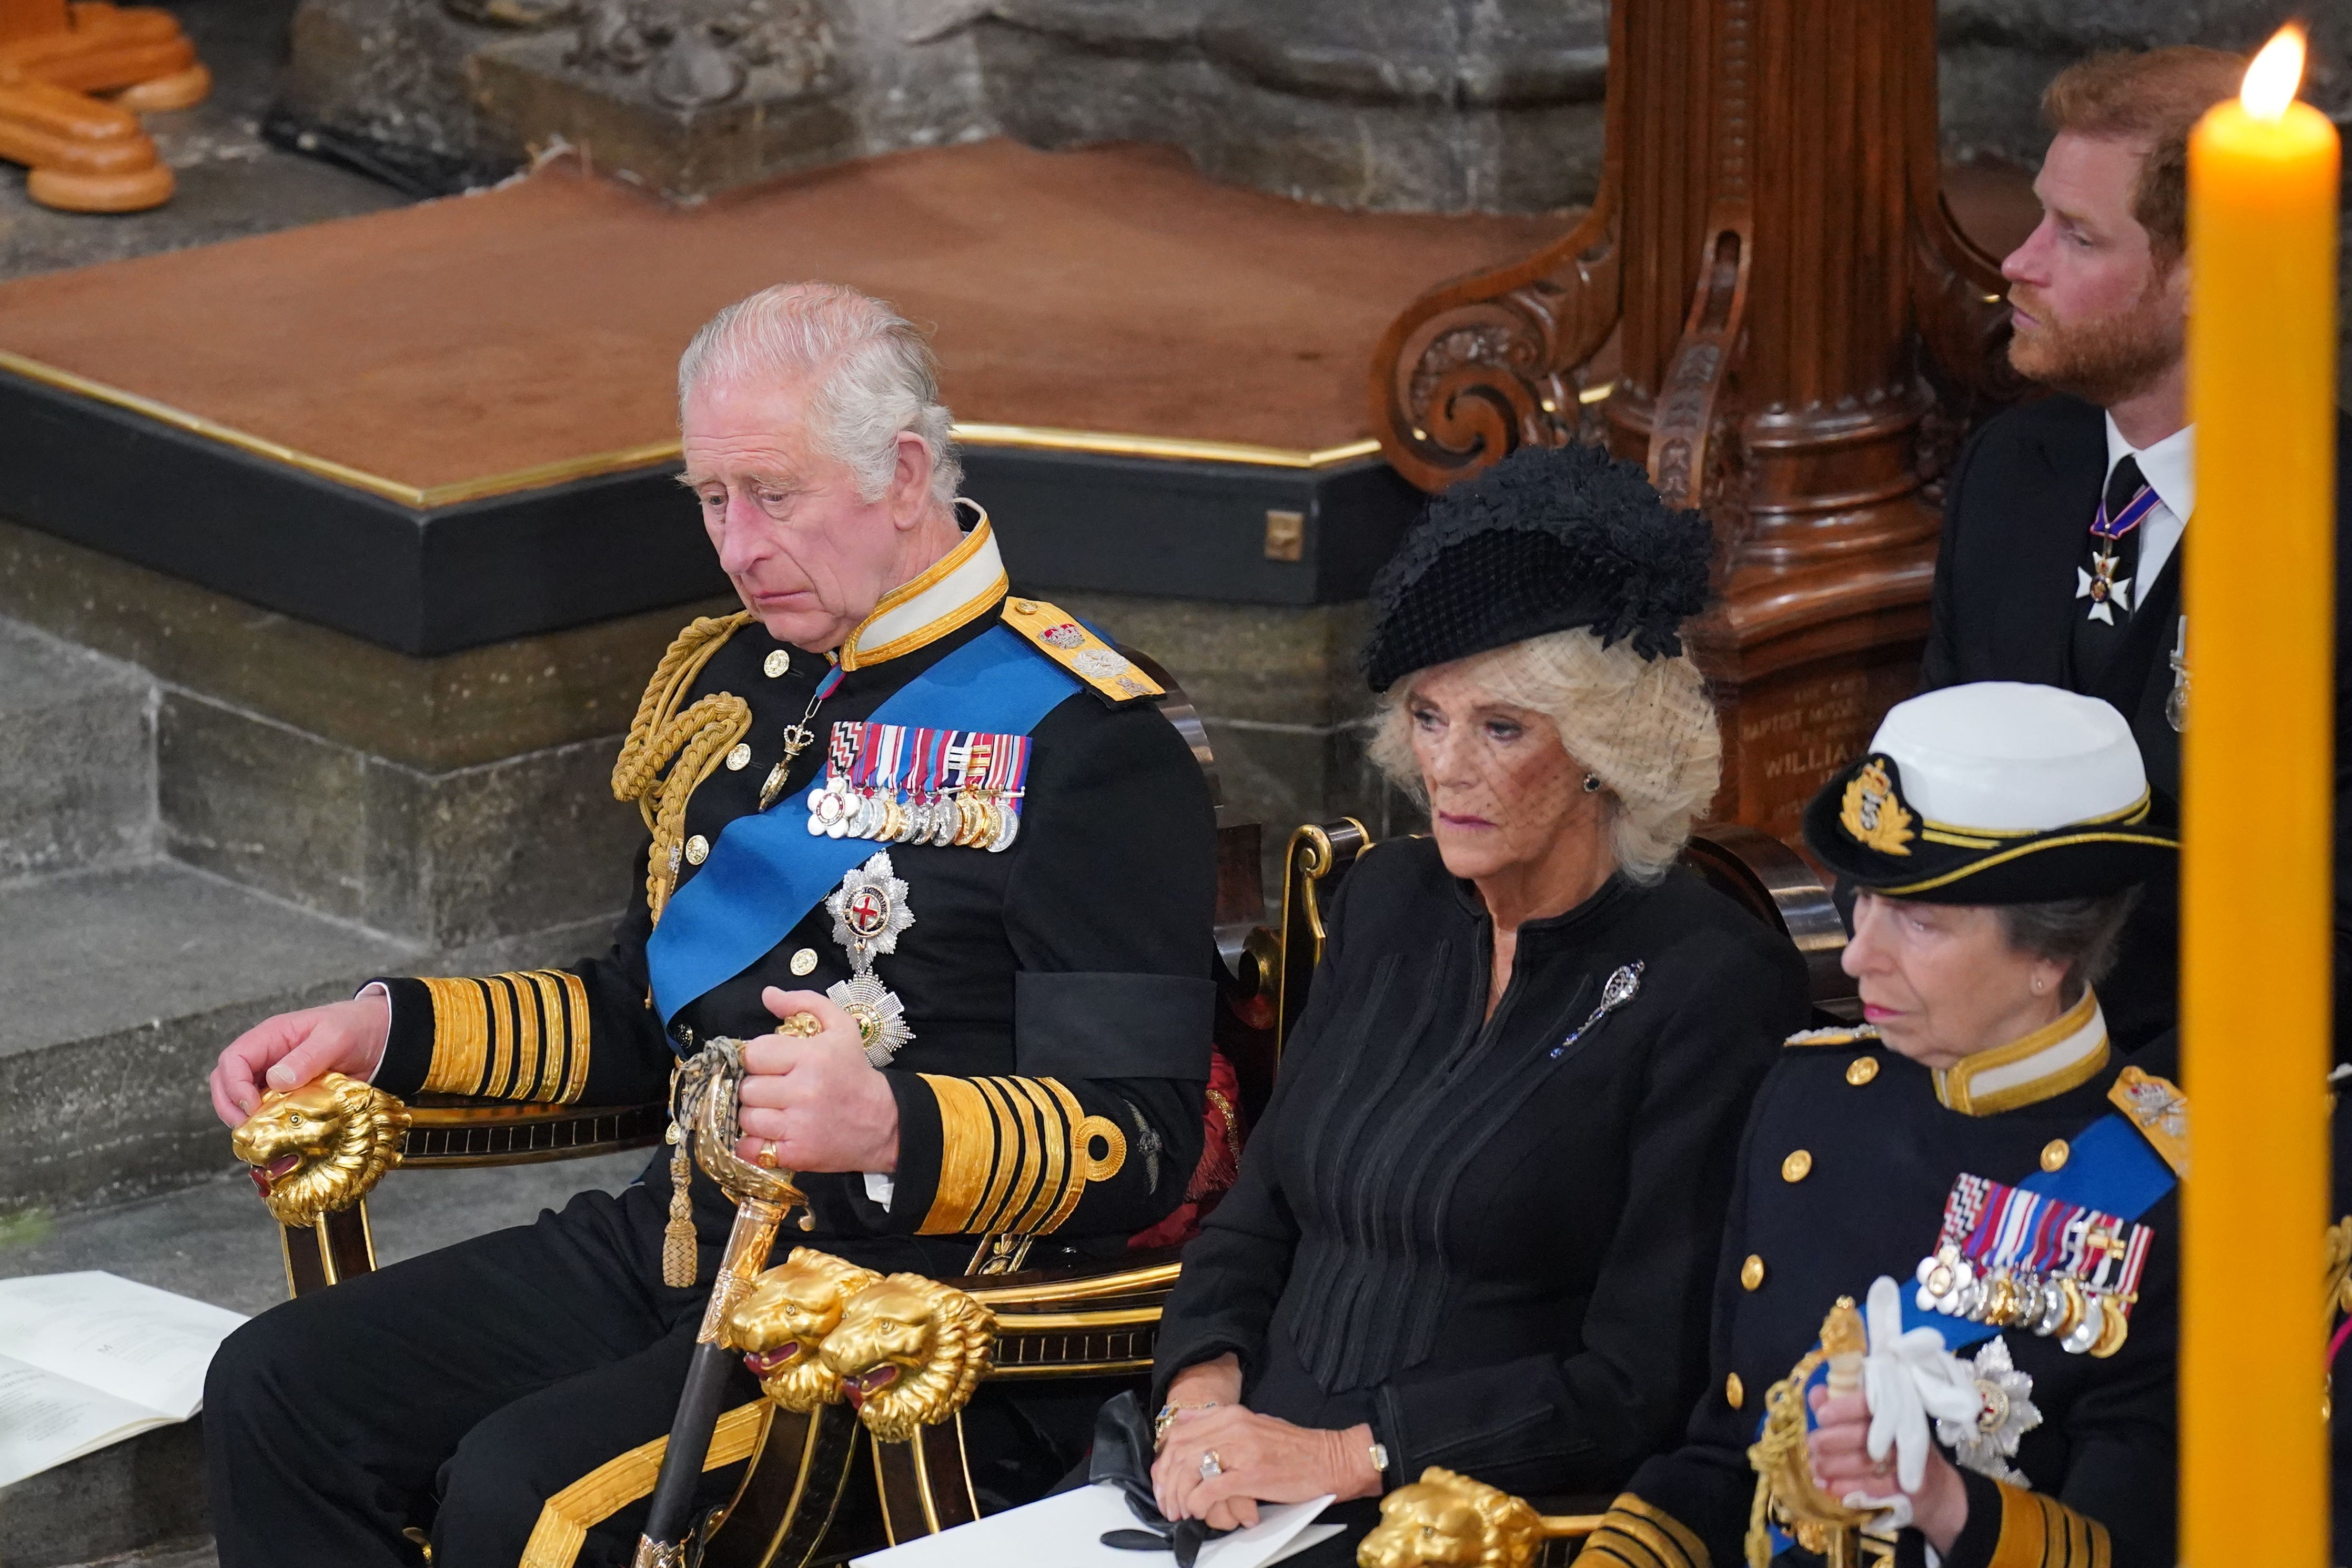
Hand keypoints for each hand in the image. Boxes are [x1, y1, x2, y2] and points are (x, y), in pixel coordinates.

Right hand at [209, 993, 391, 1125]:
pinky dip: (266, 1125)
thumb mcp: (336, 1037)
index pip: (233, 1059)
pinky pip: (266, 1111)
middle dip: (230, 1107)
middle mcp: (266, 1057)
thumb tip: (277, 1080)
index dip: (234, 1086)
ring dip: (244, 1120)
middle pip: (225, 1081)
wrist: (380, 1037)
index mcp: (271, 1036)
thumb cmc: (357, 1027)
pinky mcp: (287, 1095)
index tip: (251, 1108)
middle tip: (248, 1131)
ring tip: (260, 1138)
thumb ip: (308, 1056)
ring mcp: (274, 1077)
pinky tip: (276, 1139)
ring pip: (240, 1099)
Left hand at [734, 987, 899, 1173]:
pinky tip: (768, 1135)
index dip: (756, 1059)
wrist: (884, 1123)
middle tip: (774, 1089)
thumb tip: (768, 994)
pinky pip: (751, 1148)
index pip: (754, 1054)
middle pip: (747, 1088)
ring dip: (754, 1115)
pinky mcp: (797, 1153)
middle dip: (756, 1087)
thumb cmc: (855, 1073)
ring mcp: (799, 1125)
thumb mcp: (841, 1028)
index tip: (769, 1064)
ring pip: (746, 1118)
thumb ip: (805, 1003)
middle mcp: (804, 1090)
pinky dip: (752, 1143)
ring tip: (773, 1112)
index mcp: (812, 1056)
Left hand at [1153, 1405, 1381, 1531]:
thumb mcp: (1255, 1425)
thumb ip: (1222, 1426)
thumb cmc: (1296, 1449)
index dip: (1164, 1459)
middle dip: (1166, 1480)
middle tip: (1166, 1501)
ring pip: (1189, 1467)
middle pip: (1179, 1450)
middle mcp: (1233, 1426)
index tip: (1161, 1479)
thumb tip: (1190, 1428)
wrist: (1331, 1459)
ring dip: (1178, 1493)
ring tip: (1179, 1510)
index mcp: (1232, 1415)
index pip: (1180, 1432)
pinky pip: (1210, 1488)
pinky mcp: (1252, 1474)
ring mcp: (1242, 1449)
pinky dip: (1197, 1502)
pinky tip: (1198, 1510)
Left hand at [1807, 1388, 1967, 1553]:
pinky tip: (1829, 1486)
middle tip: (1812, 1446)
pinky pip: (1873, 1487)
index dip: (1841, 1408)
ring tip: (1815, 1467)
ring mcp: (1909, 1461)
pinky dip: (1846, 1487)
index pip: (1868, 1402)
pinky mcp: (1910, 1487)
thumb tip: (1816, 1393)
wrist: (1934, 1488)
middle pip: (1861, 1434)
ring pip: (1863, 1462)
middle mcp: (1905, 1432)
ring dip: (1833, 1466)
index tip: (1822, 1417)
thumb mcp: (1874, 1421)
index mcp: (1896, 1408)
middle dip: (1829, 1441)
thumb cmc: (1895, 1447)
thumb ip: (1842, 1406)